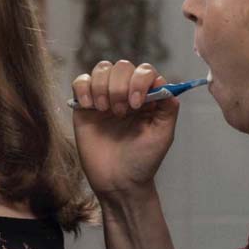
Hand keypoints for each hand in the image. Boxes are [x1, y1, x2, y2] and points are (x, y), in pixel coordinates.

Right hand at [71, 61, 178, 201]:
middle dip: (120, 86)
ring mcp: (104, 97)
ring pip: (101, 69)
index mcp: (147, 97)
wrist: (118, 182)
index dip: (140, 81)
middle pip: (122, 66)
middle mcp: (126, 93)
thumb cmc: (143, 160)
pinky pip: (80, 81)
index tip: (137, 103)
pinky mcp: (84, 106)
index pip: (145, 71)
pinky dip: (84, 88)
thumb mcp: (163, 135)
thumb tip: (165, 84)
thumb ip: (168, 108)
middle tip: (121, 113)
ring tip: (105, 111)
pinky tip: (89, 106)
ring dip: (103, 86)